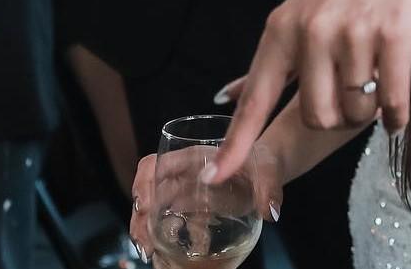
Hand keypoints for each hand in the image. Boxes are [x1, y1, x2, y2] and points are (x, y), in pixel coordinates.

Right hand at [128, 144, 282, 262]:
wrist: (269, 168)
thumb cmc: (264, 161)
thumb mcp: (269, 170)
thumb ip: (269, 188)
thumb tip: (270, 211)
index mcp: (196, 157)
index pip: (157, 163)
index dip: (144, 183)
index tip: (145, 206)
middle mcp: (185, 174)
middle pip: (149, 191)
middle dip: (140, 217)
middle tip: (145, 242)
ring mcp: (186, 191)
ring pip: (155, 209)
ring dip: (147, 230)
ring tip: (150, 251)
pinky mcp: (194, 208)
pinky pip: (174, 223)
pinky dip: (169, 238)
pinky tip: (176, 253)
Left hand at [210, 0, 410, 183]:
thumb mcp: (302, 5)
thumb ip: (269, 58)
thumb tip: (226, 96)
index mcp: (283, 27)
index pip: (255, 98)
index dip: (236, 142)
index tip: (217, 176)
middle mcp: (313, 31)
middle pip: (315, 116)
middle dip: (335, 118)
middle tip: (350, 97)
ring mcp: (355, 33)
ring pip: (355, 109)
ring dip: (368, 111)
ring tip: (376, 85)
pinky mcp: (395, 35)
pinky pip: (391, 100)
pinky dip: (395, 117)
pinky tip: (397, 114)